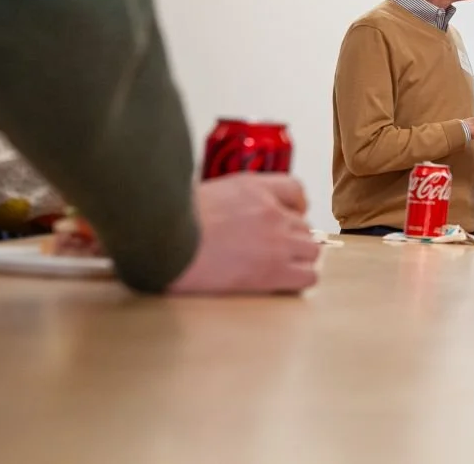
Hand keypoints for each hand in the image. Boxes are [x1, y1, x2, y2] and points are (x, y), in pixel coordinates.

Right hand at [169, 174, 319, 294]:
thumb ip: (227, 202)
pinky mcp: (273, 270)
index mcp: (253, 188)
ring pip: (312, 251)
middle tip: (271, 252)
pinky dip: (298, 281)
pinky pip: (307, 277)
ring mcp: (276, 241)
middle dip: (291, 239)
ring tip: (275, 270)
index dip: (294, 208)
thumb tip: (230, 215)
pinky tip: (279, 284)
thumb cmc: (169, 223)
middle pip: (304, 226)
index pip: (295, 190)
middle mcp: (271, 211)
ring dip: (298, 260)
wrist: (162, 242)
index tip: (287, 219)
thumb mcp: (201, 194)